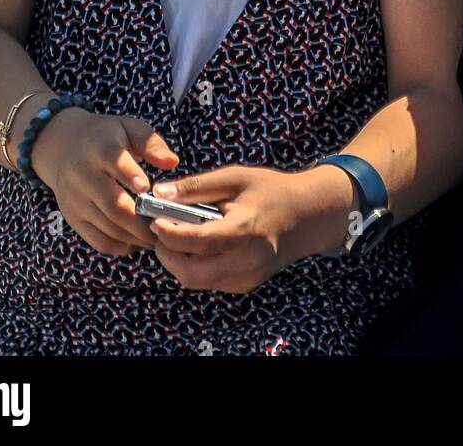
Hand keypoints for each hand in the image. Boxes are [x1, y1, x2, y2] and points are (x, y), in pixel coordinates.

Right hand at [30, 108, 179, 256]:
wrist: (64, 147)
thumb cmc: (107, 137)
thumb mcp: (129, 128)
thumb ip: (151, 143)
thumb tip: (172, 162)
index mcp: (100, 148)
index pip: (114, 162)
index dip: (131, 175)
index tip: (148, 188)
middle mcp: (83, 176)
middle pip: (112, 203)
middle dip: (141, 219)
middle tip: (166, 224)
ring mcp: (76, 200)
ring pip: (108, 227)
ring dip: (136, 236)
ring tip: (158, 235)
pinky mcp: (73, 219)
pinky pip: (98, 241)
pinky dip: (121, 246)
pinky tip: (138, 241)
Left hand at [147, 166, 325, 293]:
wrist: (307, 216)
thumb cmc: (271, 191)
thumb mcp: (236, 178)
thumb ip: (197, 186)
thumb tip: (160, 192)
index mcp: (245, 229)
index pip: (198, 242)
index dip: (169, 234)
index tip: (155, 220)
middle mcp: (247, 260)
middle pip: (191, 274)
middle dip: (167, 254)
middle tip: (160, 231)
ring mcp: (247, 277)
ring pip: (197, 280)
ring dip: (179, 261)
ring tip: (178, 234)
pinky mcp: (245, 284)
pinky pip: (210, 280)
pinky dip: (196, 265)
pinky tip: (199, 244)